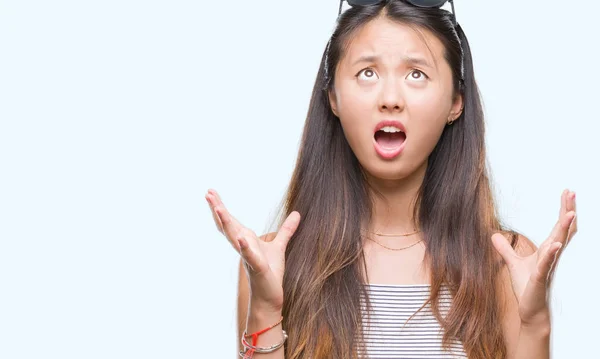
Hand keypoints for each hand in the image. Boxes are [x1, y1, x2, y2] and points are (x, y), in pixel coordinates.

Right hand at [205, 189, 300, 311]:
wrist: (269, 297)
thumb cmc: (270, 273)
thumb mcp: (279, 246)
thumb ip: (286, 230)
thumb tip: (297, 213)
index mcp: (245, 240)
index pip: (230, 221)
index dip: (220, 206)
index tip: (210, 192)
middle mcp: (243, 246)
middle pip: (227, 225)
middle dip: (217, 209)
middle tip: (207, 193)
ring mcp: (248, 257)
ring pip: (234, 238)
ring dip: (226, 223)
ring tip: (218, 208)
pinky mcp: (258, 268)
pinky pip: (250, 256)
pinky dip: (245, 247)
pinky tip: (242, 238)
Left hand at [491, 189, 577, 325]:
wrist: (531, 311)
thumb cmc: (527, 288)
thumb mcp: (513, 264)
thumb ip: (505, 249)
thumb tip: (494, 235)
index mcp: (547, 251)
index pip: (557, 227)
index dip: (562, 210)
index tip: (567, 192)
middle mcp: (551, 256)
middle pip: (562, 230)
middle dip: (567, 211)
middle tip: (573, 193)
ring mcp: (548, 267)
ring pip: (559, 245)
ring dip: (564, 229)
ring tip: (571, 213)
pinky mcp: (540, 279)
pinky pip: (547, 264)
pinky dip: (551, 254)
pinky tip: (555, 245)